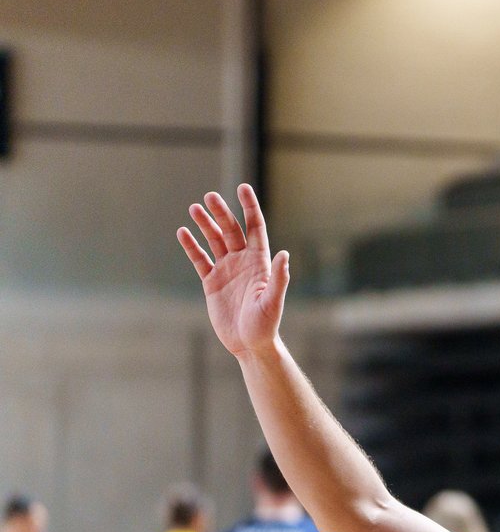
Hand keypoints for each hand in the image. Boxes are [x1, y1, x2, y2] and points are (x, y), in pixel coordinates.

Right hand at [177, 184, 290, 357]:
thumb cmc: (265, 325)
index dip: (249, 208)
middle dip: (221, 212)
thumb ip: (278, 278)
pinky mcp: (211, 282)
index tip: (242, 188)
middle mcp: (243, 262)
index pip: (255, 228)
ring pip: (214, 241)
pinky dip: (191, 246)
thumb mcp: (273, 302)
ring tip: (194, 208)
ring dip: (204, 224)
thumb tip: (284, 254)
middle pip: (231, 230)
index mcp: (259, 262)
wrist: (249, 344)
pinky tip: (182, 232)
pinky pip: (199, 259)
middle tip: (209, 197)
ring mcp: (227, 270)